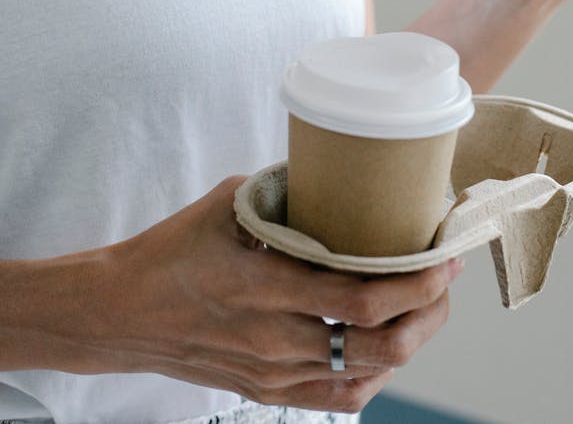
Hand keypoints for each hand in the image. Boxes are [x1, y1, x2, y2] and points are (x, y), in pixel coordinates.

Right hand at [99, 178, 460, 413]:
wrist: (123, 312)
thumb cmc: (173, 251)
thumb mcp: (228, 203)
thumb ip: (285, 194)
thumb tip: (337, 176)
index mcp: (267, 287)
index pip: (363, 299)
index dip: (417, 282)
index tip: (443, 254)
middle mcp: (277, 340)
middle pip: (381, 345)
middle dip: (430, 310)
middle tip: (445, 274)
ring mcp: (274, 374)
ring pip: (368, 374)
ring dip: (412, 339)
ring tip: (427, 304)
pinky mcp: (267, 393)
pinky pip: (339, 400)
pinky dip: (375, 376)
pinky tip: (388, 347)